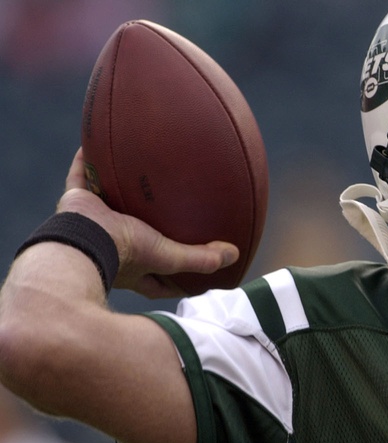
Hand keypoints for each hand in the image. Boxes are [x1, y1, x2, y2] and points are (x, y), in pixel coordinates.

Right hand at [57, 148, 238, 296]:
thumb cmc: (124, 253)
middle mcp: (113, 246)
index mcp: (134, 268)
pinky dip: (87, 160)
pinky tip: (96, 143)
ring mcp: (93, 222)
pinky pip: (81, 174)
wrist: (82, 241)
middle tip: (166, 214)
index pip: (159, 276)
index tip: (193, 266)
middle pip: (135, 234)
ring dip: (120, 189)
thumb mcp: (169, 257)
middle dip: (149, 226)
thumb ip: (201, 258)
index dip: (176, 274)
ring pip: (109, 202)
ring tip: (137, 174)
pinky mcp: (77, 202)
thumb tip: (233, 254)